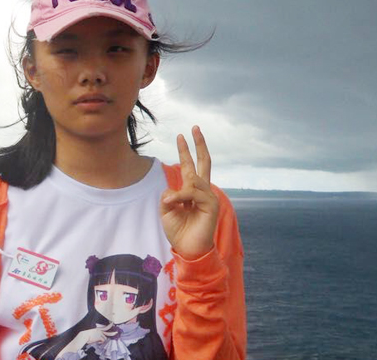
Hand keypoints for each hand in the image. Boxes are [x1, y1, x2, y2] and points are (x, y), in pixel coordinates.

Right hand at [57, 323, 116, 356]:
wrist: (84, 336)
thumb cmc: (86, 335)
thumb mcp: (92, 333)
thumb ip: (97, 335)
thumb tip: (100, 339)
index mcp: (98, 329)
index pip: (105, 327)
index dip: (109, 325)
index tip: (112, 323)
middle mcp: (100, 330)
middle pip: (108, 332)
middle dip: (113, 332)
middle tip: (116, 332)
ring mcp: (100, 333)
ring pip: (104, 338)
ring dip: (101, 340)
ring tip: (95, 339)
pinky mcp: (100, 336)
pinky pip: (102, 341)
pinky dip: (100, 342)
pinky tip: (96, 340)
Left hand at [160, 126, 218, 259]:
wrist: (188, 250)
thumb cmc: (178, 231)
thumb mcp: (166, 210)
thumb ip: (168, 196)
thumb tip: (172, 190)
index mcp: (191, 191)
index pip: (189, 166)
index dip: (185, 151)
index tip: (181, 135)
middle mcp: (201, 191)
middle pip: (203, 162)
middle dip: (198, 145)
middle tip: (195, 127)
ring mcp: (208, 196)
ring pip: (193, 180)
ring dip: (180, 191)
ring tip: (172, 204)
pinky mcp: (211, 204)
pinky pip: (194, 192)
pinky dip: (182, 196)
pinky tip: (176, 203)